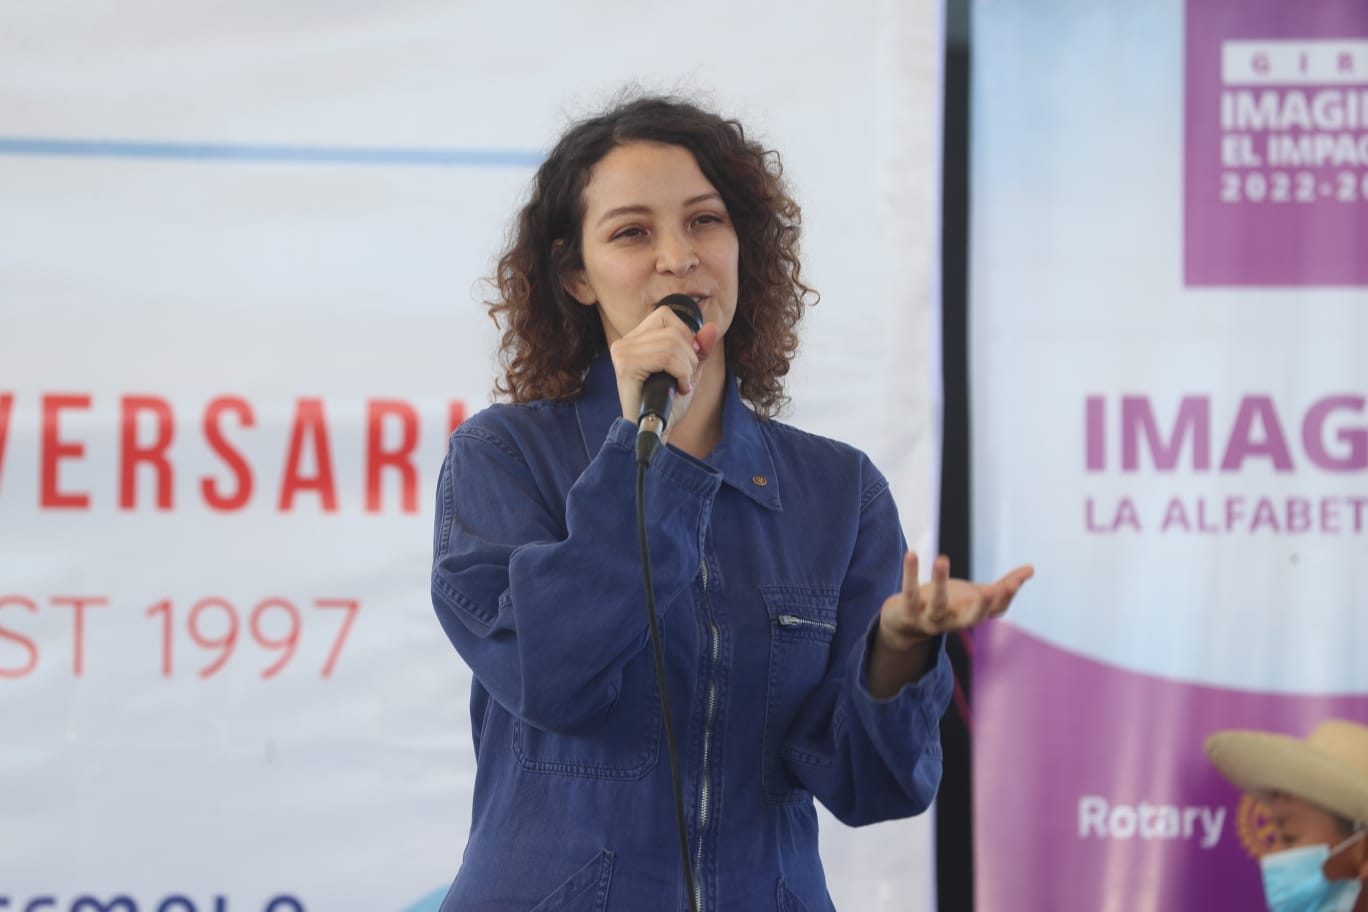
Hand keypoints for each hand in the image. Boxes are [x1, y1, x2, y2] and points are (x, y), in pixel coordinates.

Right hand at [608, 306, 720, 432]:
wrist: (657, 432)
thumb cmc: (669, 404)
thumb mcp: (690, 370)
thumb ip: (700, 348)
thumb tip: (712, 327)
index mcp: (636, 339)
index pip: (665, 315)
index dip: (686, 335)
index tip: (688, 361)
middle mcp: (624, 343)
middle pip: (673, 330)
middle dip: (690, 357)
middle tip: (685, 378)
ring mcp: (622, 354)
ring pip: (671, 344)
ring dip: (686, 368)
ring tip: (681, 385)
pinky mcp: (626, 368)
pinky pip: (665, 357)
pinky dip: (681, 373)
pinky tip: (678, 388)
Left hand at [868, 552, 1033, 697]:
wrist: (905, 625)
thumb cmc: (947, 606)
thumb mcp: (973, 596)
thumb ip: (1002, 586)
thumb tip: (1032, 569)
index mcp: (971, 615)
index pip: (995, 610)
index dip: (1006, 597)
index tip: (1017, 580)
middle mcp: (953, 621)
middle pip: (971, 619)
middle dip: (982, 606)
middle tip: (991, 590)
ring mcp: (929, 619)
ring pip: (937, 605)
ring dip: (940, 582)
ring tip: (942, 558)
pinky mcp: (907, 611)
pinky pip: (909, 592)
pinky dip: (910, 574)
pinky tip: (911, 554)